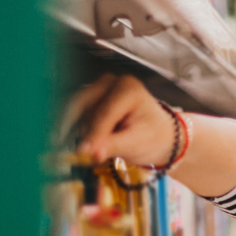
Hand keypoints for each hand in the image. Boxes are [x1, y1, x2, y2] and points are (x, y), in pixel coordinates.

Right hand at [63, 74, 178, 168]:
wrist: (157, 135)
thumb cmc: (152, 137)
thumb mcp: (136, 144)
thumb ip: (112, 146)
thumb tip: (88, 151)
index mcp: (129, 88)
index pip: (104, 112)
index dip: (93, 133)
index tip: (84, 152)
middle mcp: (112, 82)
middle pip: (85, 105)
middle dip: (84, 131)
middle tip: (83, 153)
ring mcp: (100, 88)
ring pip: (79, 111)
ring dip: (84, 131)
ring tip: (99, 147)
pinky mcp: (91, 97)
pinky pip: (77, 113)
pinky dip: (82, 129)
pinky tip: (91, 140)